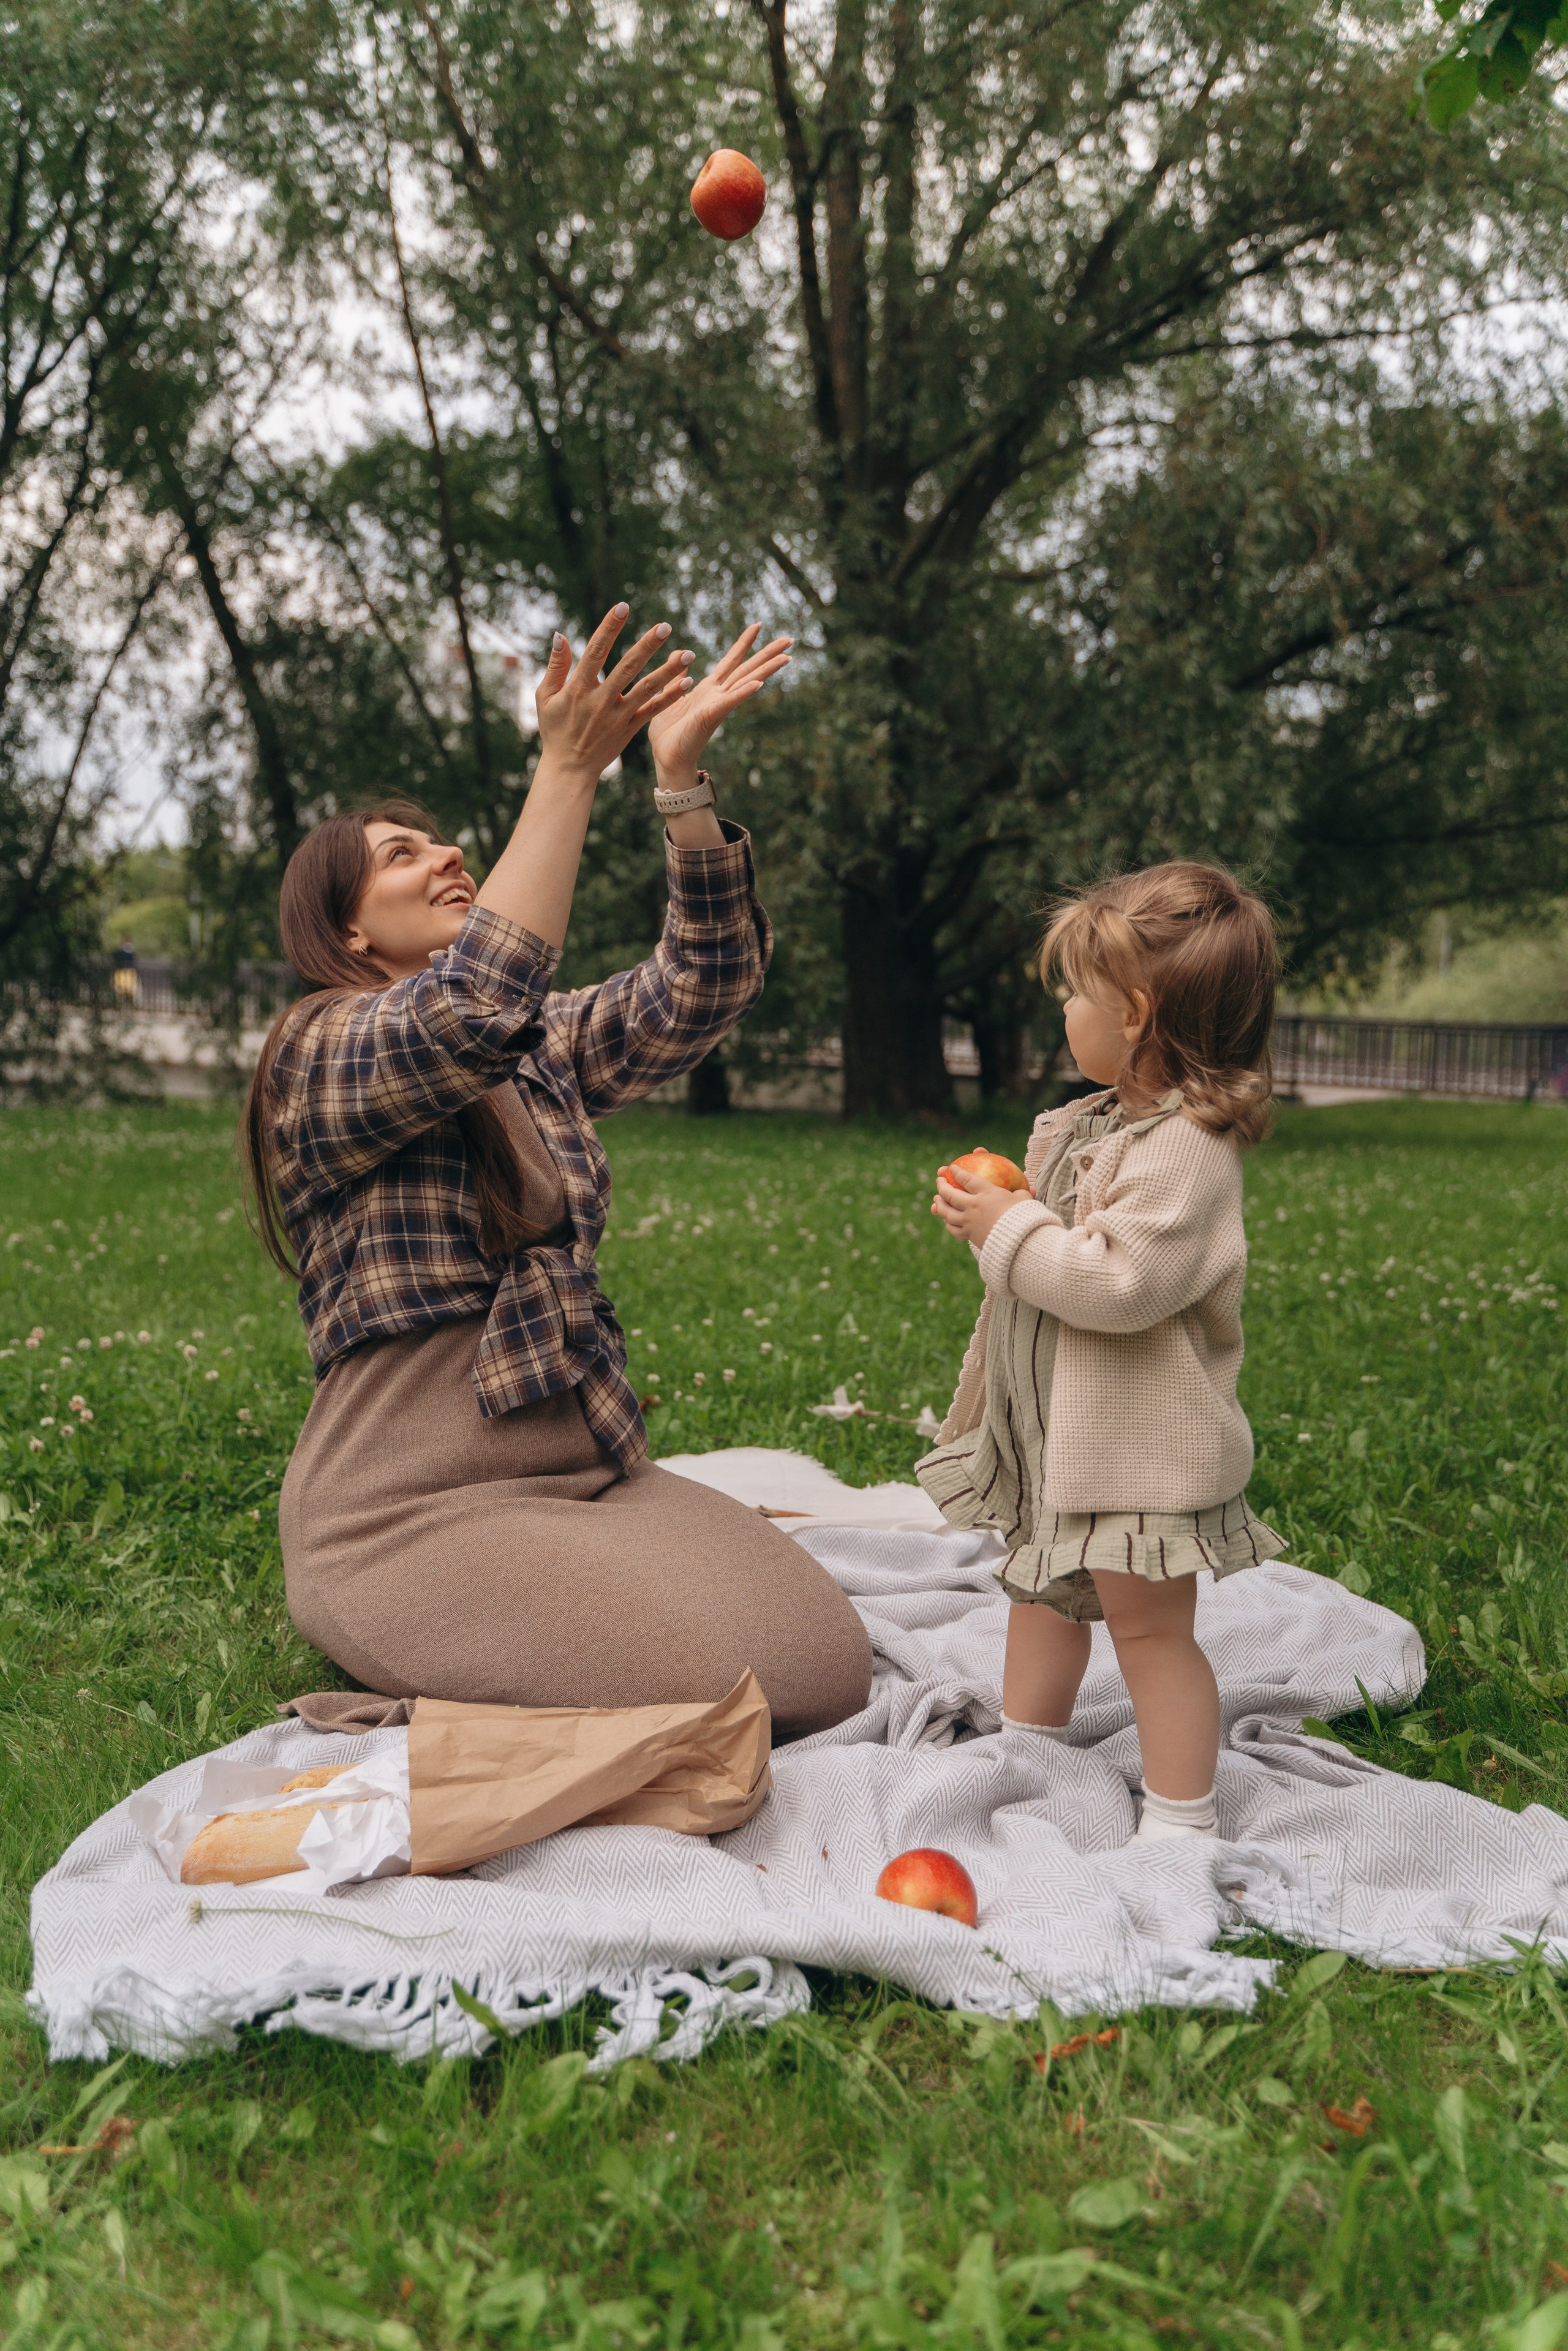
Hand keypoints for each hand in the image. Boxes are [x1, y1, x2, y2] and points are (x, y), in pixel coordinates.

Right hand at [534, 603, 694, 785]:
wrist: (569, 768)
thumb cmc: (555, 729)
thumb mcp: (545, 696)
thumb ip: (555, 666)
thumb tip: (560, 635)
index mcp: (578, 688)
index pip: (596, 651)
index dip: (609, 628)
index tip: (622, 606)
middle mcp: (600, 700)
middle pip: (627, 667)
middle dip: (647, 646)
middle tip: (665, 627)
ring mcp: (617, 716)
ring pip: (646, 689)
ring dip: (668, 671)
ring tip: (688, 653)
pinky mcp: (629, 729)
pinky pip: (652, 711)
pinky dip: (669, 697)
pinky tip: (687, 683)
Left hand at [647, 622, 792, 787]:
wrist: (666, 759)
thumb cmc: (668, 733)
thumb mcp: (669, 696)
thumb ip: (678, 677)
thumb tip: (682, 655)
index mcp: (708, 689)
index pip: (730, 661)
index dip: (744, 643)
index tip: (758, 625)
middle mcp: (718, 695)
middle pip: (747, 669)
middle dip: (768, 654)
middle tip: (790, 639)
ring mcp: (717, 706)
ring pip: (746, 682)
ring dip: (766, 670)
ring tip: (787, 658)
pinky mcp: (710, 716)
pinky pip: (729, 702)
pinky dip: (743, 692)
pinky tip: (758, 684)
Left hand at [931, 1162, 1023, 1248]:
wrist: (1019, 1241)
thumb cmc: (1024, 1217)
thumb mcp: (1025, 1201)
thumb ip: (1023, 1193)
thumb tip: (1031, 1189)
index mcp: (986, 1193)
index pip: (966, 1179)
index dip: (957, 1172)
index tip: (952, 1168)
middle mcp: (973, 1206)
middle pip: (950, 1195)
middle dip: (941, 1186)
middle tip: (939, 1180)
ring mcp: (969, 1221)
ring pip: (947, 1212)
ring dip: (939, 1205)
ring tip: (936, 1199)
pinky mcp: (969, 1235)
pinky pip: (953, 1229)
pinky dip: (948, 1223)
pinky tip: (947, 1220)